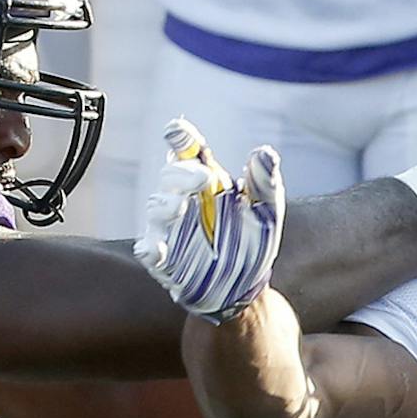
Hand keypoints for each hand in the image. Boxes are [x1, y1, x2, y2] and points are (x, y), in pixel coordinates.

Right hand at [134, 119, 283, 323]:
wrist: (246, 287)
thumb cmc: (254, 242)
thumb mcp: (267, 211)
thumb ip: (265, 182)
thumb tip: (265, 152)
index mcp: (209, 182)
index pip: (190, 152)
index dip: (181, 138)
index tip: (177, 130)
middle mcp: (185, 199)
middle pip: (171, 175)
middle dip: (182, 173)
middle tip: (203, 177)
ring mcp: (171, 227)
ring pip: (156, 206)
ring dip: (165, 204)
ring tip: (179, 207)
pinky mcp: (164, 258)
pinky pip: (149, 248)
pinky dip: (150, 247)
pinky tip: (156, 249)